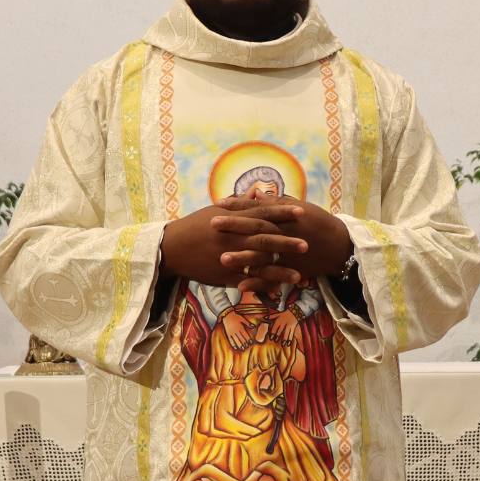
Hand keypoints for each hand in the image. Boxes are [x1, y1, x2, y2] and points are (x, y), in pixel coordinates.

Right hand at [162, 199, 307, 286]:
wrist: (173, 248)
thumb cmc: (195, 226)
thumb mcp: (215, 210)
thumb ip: (240, 204)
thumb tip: (257, 191)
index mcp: (232, 220)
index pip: (261, 214)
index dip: (282, 212)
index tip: (301, 211)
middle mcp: (233, 238)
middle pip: (264, 239)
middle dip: (286, 242)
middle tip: (307, 244)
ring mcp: (230, 258)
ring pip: (259, 264)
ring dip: (280, 270)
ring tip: (299, 274)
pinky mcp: (224, 275)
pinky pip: (247, 281)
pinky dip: (263, 285)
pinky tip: (278, 289)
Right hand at [218, 305, 255, 350]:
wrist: (227, 315)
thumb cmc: (235, 316)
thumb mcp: (242, 319)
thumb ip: (248, 323)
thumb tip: (254, 326)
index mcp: (240, 328)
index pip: (245, 335)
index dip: (248, 340)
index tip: (251, 343)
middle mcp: (236, 331)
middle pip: (241, 339)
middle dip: (245, 343)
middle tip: (247, 347)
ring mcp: (232, 333)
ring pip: (236, 341)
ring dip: (240, 345)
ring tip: (243, 349)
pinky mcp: (228, 334)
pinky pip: (230, 341)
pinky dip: (233, 345)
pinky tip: (235, 348)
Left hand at [220, 196, 352, 293]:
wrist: (339, 247)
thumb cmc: (318, 223)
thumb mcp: (300, 207)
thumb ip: (276, 202)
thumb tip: (255, 194)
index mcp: (285, 217)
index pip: (258, 209)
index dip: (239, 206)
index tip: (219, 203)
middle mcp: (284, 235)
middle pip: (256, 230)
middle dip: (234, 227)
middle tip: (212, 224)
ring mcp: (287, 255)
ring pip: (262, 256)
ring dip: (242, 258)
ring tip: (222, 258)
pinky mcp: (291, 270)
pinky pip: (271, 278)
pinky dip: (256, 282)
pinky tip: (239, 285)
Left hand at [268, 308, 301, 344]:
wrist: (294, 311)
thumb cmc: (285, 313)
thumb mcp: (278, 314)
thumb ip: (271, 316)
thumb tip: (264, 317)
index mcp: (278, 320)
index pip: (274, 328)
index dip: (272, 333)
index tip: (271, 338)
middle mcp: (283, 323)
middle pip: (280, 331)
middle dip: (277, 336)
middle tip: (275, 341)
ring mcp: (288, 325)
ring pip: (286, 333)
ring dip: (284, 339)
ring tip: (282, 344)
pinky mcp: (293, 327)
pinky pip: (291, 334)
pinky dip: (290, 339)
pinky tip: (288, 343)